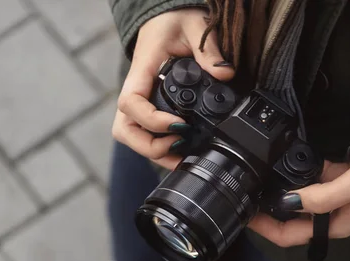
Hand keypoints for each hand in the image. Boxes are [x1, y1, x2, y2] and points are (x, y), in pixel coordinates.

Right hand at [112, 9, 235, 169]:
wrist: (164, 20)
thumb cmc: (173, 21)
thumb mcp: (193, 26)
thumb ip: (208, 50)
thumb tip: (225, 74)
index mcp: (140, 72)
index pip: (130, 103)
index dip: (152, 120)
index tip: (179, 124)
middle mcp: (134, 91)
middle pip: (124, 130)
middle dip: (149, 146)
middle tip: (179, 143)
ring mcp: (138, 104)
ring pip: (131, 137)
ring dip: (153, 152)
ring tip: (182, 152)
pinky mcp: (146, 110)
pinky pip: (143, 136)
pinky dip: (159, 149)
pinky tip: (180, 151)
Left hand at [248, 151, 349, 246]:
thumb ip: (323, 197)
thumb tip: (288, 201)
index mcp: (333, 225)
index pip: (289, 235)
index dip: (264, 228)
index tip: (246, 214)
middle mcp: (329, 215)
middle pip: (287, 219)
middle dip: (264, 211)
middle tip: (244, 195)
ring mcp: (330, 197)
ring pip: (294, 199)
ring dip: (276, 191)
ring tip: (254, 181)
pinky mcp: (333, 179)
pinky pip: (307, 179)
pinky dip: (294, 172)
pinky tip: (284, 163)